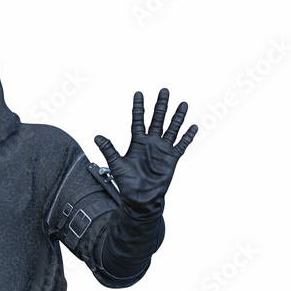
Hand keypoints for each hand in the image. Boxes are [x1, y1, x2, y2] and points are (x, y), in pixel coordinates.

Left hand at [94, 88, 196, 211]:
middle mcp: (151, 143)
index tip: (138, 93)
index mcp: (137, 142)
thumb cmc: (127, 183)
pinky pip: (181, 145)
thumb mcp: (116, 164)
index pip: (138, 120)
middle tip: (164, 90)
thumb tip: (96, 137)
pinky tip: (194, 127)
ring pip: (172, 129)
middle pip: (157, 119)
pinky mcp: (172, 158)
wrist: (140, 199)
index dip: (139, 107)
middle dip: (161, 105)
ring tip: (183, 104)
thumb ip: (109, 149)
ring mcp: (162, 149)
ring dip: (177, 117)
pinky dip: (187, 137)